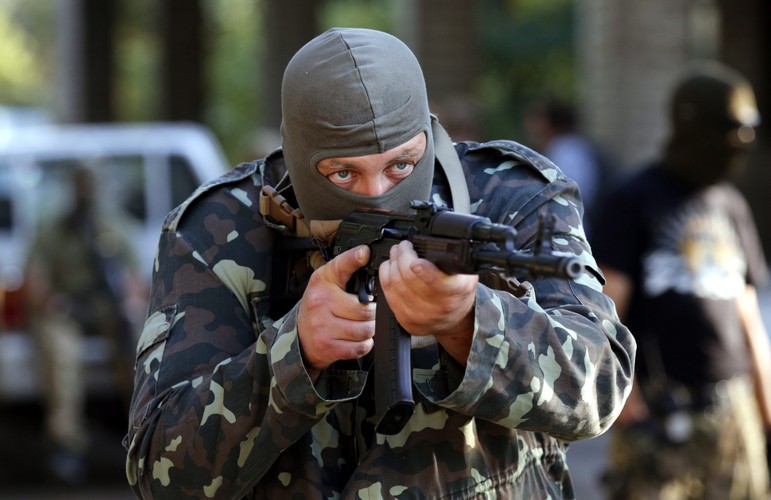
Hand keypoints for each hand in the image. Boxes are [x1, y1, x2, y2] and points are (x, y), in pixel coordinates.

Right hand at [297, 245, 375, 373]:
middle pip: (365, 308)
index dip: (354, 258)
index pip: (340, 266)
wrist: (299, 336)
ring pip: (365, 329)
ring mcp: (323, 326)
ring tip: (363, 325)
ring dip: (370, 329)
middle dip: (373, 312)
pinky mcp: (328, 346)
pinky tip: (357, 338)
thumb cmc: (319, 306)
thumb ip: (347, 270)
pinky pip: (360, 347)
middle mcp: (321, 301)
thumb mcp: (327, 282)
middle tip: (368, 312)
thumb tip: (369, 257)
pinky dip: (364, 344)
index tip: (364, 253)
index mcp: (322, 280)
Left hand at [378, 240, 477, 362]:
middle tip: (404, 246)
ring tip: (397, 253)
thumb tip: (435, 243)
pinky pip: (388, 294)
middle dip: (403, 255)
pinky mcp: (405, 320)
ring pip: (396, 284)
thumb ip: (455, 259)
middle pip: (410, 278)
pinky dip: (386, 275)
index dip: (425, 271)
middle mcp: (439, 307)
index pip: (439, 282)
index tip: (416, 261)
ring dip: (392, 263)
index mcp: (457, 291)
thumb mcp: (466, 273)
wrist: (454, 319)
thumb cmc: (457, 292)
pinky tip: (390, 267)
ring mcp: (421, 316)